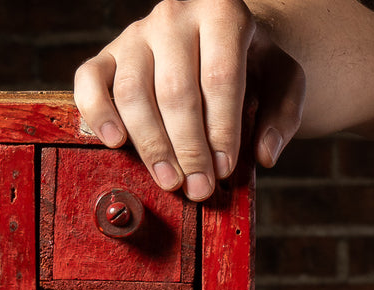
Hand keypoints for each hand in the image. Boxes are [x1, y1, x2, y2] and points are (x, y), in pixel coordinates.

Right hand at [74, 0, 305, 200]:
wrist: (212, 37)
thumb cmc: (249, 64)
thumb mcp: (282, 79)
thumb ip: (284, 113)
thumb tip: (264, 154)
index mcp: (222, 11)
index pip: (219, 77)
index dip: (221, 129)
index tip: (223, 169)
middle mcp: (174, 16)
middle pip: (175, 90)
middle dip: (188, 147)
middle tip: (198, 188)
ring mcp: (135, 34)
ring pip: (133, 93)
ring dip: (151, 144)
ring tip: (170, 180)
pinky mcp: (106, 55)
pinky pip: (89, 83)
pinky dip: (98, 114)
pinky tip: (115, 143)